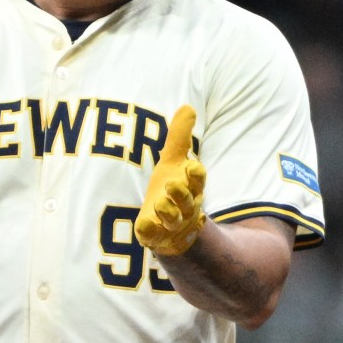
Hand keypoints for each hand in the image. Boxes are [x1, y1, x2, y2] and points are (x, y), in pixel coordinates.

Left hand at [135, 105, 206, 255]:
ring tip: (159, 203)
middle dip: (182, 194)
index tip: (190, 165)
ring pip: (173, 219)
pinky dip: (150, 230)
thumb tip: (188, 106)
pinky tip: (144, 223)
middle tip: (172, 185)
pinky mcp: (155, 236)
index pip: (197, 179)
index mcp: (191, 186)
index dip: (195, 174)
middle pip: (188, 201)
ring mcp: (171, 224)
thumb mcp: (173, 160)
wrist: (168, 228)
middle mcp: (185, 206)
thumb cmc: (172, 189)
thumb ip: (179, 136)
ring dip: (168, 211)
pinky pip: (153, 235)